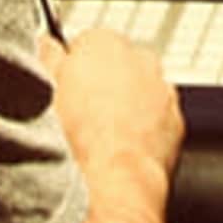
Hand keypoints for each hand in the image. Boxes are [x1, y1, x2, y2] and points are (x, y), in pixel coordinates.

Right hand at [46, 26, 184, 207]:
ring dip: (126, 105)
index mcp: (104, 43)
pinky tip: (123, 147)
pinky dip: (146, 127)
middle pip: (117, 64)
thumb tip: (46, 44)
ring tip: (102, 135)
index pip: (86, 43)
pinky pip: (158, 116)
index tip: (65, 87)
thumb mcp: (47, 90)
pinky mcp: (176, 118)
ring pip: (141, 90)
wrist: (115, 179)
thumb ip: (48, 58)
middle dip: (102, 83)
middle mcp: (140, 58)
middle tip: (81, 114)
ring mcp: (163, 87)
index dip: (73, 68)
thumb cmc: (80, 136)